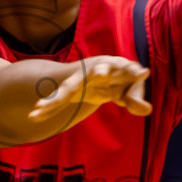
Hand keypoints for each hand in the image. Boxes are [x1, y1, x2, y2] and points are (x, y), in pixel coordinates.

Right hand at [28, 56, 150, 122]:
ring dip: (56, 98)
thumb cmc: (118, 79)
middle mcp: (94, 69)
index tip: (142, 73)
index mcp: (113, 65)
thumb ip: (135, 98)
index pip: (124, 68)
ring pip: (67, 89)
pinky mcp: (69, 91)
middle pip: (95, 72)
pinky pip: (57, 101)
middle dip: (98, 72)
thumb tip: (147, 109)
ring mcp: (79, 80)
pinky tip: (34, 116)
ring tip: (42, 107)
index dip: (132, 71)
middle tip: (101, 72)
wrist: (99, 71)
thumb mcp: (128, 89)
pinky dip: (47, 108)